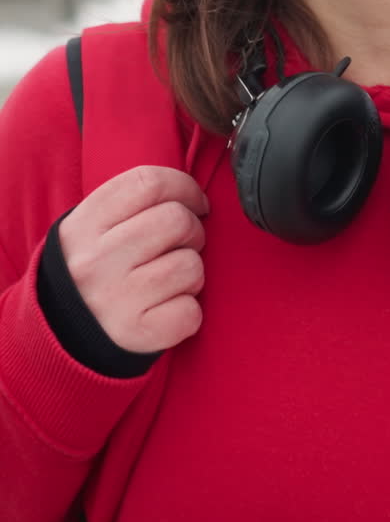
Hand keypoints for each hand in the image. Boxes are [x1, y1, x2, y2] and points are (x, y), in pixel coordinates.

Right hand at [58, 165, 209, 353]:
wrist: (61, 338)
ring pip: (190, 265)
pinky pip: (190, 312)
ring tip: (170, 281)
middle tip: (184, 244)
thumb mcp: (91, 229)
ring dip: (192, 272)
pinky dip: (188, 312)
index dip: (185, 187)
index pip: (149, 183)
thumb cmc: (93, 272)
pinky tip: (166, 310)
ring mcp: (115, 299)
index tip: (196, 202)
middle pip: (176, 219)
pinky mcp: (135, 334)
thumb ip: (133, 204)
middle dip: (194, 230)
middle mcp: (97, 260)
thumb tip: (191, 194)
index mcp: (85, 225)